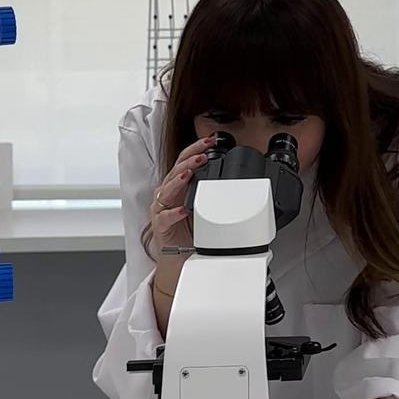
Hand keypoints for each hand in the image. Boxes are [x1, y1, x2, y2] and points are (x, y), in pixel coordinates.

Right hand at [148, 134, 216, 280]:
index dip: (195, 150)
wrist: (179, 257)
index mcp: (179, 187)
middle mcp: (169, 195)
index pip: (185, 162)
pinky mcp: (160, 226)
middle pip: (175, 170)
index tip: (209, 141)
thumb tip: (239, 184)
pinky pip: (164, 217)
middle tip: (203, 153)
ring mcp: (162, 209)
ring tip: (189, 172)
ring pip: (167, 190)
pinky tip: (182, 210)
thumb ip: (215, 194)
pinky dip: (173, 213)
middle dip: (189, 159)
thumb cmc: (191, 231)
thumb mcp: (206, 208)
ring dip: (179, 180)